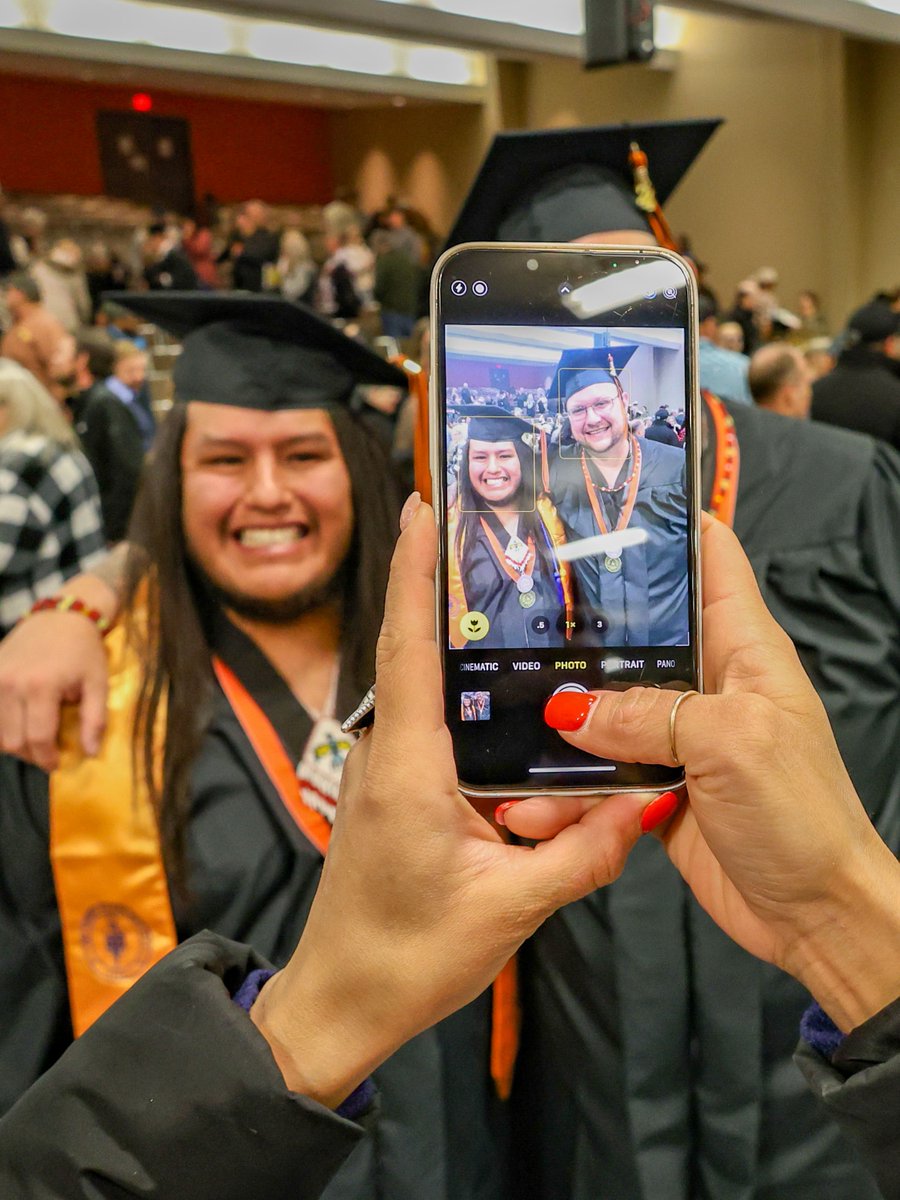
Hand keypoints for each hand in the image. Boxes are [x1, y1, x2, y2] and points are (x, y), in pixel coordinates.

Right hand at [0, 612, 109, 768]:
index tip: (56, 764)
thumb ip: (95, 719)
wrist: (61, 616)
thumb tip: (91, 753)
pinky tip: (18, 723)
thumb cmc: (83, 651)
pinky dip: (1, 726)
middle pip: (12, 740)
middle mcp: (10, 683)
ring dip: (14, 743)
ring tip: (34, 738)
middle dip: (31, 754)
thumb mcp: (98, 683)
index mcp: (41, 686)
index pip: (37, 738)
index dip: (47, 758)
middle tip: (46, 753)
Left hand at [252, 497, 658, 1106]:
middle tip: (489, 522)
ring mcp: (389, 770)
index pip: (410, 647)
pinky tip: (509, 690)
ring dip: (456, 636)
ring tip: (510, 586)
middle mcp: (390, 754)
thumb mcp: (510, 909)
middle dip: (442, 580)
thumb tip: (644, 803)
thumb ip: (583, 854)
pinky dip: (463, 693)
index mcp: (410, 768)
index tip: (425, 504)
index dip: (416, 570)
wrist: (343, 1001)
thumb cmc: (407, 958)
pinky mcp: (399, 790)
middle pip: (416, 649)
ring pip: (426, 689)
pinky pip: (433, 725)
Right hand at [506, 516, 899, 1031]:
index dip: (662, 524)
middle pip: (639, 630)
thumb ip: (649, 715)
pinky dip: (568, 779)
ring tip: (512, 722)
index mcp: (744, 649)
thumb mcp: (730, 744)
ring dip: (564, 718)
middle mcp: (709, 683)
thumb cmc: (804, 817)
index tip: (603, 504)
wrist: (812, 914)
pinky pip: (602, 766)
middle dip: (583, 623)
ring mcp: (681, 734)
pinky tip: (535, 796)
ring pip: (607, 704)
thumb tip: (573, 709)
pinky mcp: (658, 784)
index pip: (709, 558)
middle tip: (517, 609)